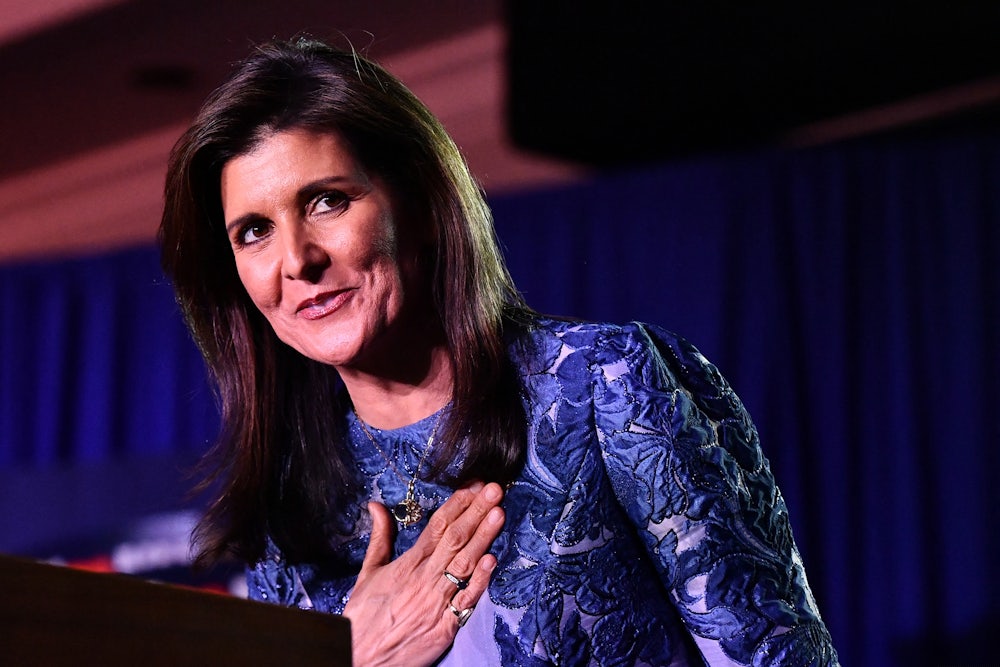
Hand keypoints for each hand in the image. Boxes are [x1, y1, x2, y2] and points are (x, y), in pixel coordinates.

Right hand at [343, 481, 504, 666]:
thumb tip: (376, 506)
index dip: (457, 505)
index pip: (436, 527)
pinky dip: (480, 580)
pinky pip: (466, 600)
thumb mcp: (368, 572)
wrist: (360, 659)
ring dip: (483, 537)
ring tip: (498, 513)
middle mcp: (424, 579)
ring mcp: (437, 602)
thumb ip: (380, 538)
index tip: (474, 486)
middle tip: (494, 489)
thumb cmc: (364, 617)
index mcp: (407, 564)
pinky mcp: (445, 627)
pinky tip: (492, 560)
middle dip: (476, 511)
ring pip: (464, 564)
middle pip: (454, 539)